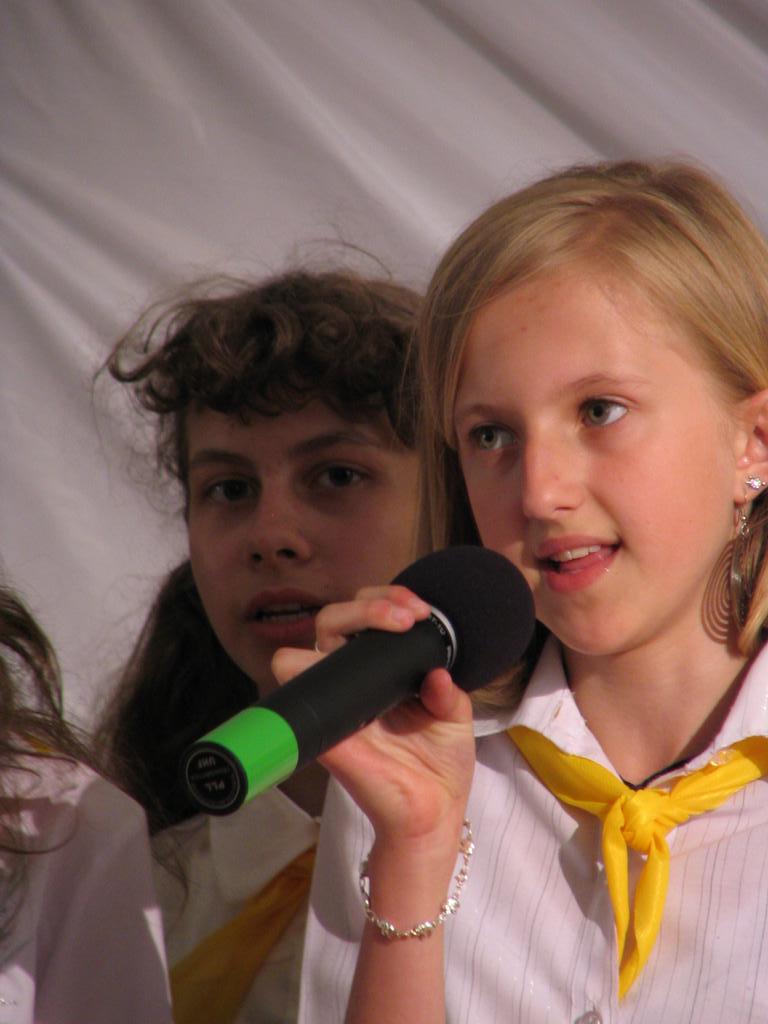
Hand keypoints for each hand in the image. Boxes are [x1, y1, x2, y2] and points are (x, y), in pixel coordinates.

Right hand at [272, 585, 475, 844]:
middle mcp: (349, 684)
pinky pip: (303, 706)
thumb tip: (436, 673)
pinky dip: (312, 682)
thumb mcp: (454, 716)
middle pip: (330, 622)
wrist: (435, 814)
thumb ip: (447, 689)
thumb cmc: (439, 765)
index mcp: (375, 673)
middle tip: (406, 616)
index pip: (360, 619)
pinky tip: (359, 681)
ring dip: (341, 625)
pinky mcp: (329, 738)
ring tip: (392, 626)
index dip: (383, 602)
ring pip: (303, 652)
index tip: (419, 610)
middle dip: (366, 605)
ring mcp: (335, 708)